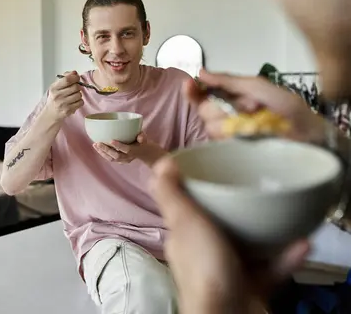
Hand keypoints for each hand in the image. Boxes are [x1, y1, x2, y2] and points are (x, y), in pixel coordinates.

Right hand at [44, 71, 83, 122]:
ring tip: (73, 96)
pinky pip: (81, 102)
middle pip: (75, 87)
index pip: (67, 80)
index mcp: (54, 88)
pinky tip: (74, 102)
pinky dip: (79, 101)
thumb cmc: (55, 98)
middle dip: (77, 86)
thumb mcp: (56, 86)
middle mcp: (58, 96)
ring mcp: (63, 104)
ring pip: (79, 94)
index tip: (77, 77)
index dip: (75, 77)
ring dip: (78, 94)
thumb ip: (65, 78)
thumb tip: (74, 72)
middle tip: (74, 88)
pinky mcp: (68, 110)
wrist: (51, 113)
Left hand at [93, 133, 166, 164]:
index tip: (111, 140)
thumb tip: (140, 136)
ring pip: (111, 159)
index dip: (119, 146)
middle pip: (116, 156)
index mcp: (135, 151)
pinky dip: (103, 154)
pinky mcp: (119, 161)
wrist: (144, 153)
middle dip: (106, 150)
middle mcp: (128, 157)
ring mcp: (123, 160)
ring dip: (102, 152)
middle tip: (98, 143)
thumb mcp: (144, 137)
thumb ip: (142, 136)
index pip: (127, 150)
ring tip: (95, 145)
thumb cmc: (142, 142)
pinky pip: (110, 159)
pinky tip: (97, 147)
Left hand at [151, 157, 309, 313]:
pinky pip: (272, 269)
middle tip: (259, 193)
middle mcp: (203, 256)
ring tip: (285, 216)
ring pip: (249, 248)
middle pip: (221, 227)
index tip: (220, 175)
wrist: (229, 313)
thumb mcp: (184, 221)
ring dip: (268, 233)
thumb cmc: (204, 266)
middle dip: (239, 212)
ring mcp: (227, 273)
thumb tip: (161, 163)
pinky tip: (301, 243)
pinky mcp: (252, 288)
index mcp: (184, 239)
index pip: (189, 211)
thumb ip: (171, 194)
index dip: (200, 193)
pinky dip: (286, 257)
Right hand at [186, 69, 327, 143]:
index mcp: (232, 99)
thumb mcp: (261, 87)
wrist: (310, 137)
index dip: (193, 91)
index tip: (188, 84)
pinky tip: (252, 134)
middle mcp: (228, 117)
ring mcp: (231, 137)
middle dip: (222, 107)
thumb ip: (230, 81)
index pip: (203, 96)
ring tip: (258, 121)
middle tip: (249, 106)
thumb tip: (200, 73)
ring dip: (233, 123)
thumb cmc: (291, 110)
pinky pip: (222, 144)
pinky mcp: (234, 153)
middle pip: (205, 112)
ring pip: (212, 128)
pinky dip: (235, 137)